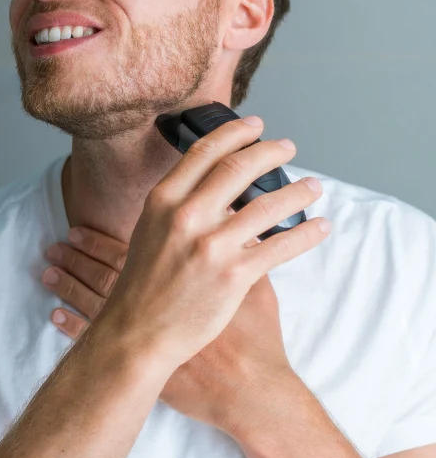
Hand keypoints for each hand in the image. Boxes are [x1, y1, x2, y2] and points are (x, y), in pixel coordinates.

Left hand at [44, 227, 299, 437]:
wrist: (252, 389)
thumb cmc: (257, 340)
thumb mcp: (255, 288)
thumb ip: (244, 251)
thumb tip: (239, 221)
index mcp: (177, 279)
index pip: (127, 255)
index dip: (98, 243)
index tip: (74, 230)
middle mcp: (153, 303)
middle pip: (103, 275)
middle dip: (76, 259)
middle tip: (51, 247)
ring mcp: (142, 335)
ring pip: (94, 303)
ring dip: (68, 286)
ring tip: (46, 272)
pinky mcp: (139, 361)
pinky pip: (95, 342)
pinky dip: (73, 326)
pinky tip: (55, 316)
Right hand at [81, 117, 327, 370]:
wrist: (138, 331)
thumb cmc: (144, 285)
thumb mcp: (149, 231)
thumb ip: (178, 207)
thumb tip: (216, 189)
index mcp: (162, 201)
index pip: (203, 152)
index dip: (233, 133)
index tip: (254, 125)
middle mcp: (186, 216)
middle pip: (238, 168)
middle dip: (270, 152)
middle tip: (287, 148)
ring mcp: (211, 245)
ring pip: (268, 204)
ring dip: (298, 192)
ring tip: (313, 187)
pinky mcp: (234, 274)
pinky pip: (281, 246)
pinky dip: (306, 234)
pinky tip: (320, 227)